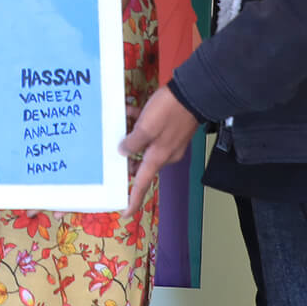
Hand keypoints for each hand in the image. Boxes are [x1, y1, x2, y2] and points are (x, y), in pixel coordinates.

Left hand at [117, 86, 204, 216]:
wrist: (195, 93)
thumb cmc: (169, 111)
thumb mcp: (146, 126)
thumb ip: (133, 142)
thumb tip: (124, 152)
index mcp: (159, 157)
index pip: (142, 183)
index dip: (133, 199)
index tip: (125, 212)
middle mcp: (165, 154)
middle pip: (142, 163)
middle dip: (127, 158)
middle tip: (111, 150)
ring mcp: (170, 142)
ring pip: (145, 144)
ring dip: (132, 136)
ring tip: (118, 124)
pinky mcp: (172, 129)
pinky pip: (152, 131)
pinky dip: (141, 123)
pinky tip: (130, 110)